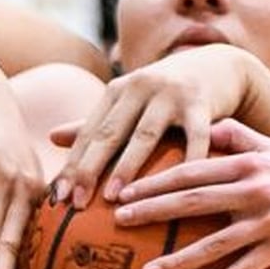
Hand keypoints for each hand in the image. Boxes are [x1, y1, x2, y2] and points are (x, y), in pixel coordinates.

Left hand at [50, 44, 259, 207]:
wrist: (218, 65)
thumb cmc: (165, 94)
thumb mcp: (129, 102)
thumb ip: (95, 122)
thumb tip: (51, 138)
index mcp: (116, 91)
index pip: (88, 134)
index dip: (72, 165)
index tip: (57, 198)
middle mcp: (139, 87)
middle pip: (109, 133)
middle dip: (89, 169)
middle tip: (76, 203)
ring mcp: (170, 93)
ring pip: (145, 135)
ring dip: (128, 167)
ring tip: (115, 198)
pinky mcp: (201, 102)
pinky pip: (195, 137)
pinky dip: (188, 161)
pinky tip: (178, 188)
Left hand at [111, 120, 269, 268]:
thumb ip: (241, 137)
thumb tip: (210, 122)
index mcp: (248, 164)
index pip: (192, 170)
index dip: (156, 180)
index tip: (124, 191)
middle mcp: (256, 189)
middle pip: (195, 201)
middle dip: (153, 210)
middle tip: (118, 221)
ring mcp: (269, 221)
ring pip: (215, 243)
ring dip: (178, 260)